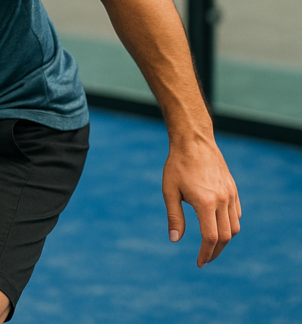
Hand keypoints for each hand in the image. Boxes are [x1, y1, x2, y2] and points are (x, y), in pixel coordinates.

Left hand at [162, 137, 241, 266]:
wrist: (194, 142)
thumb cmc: (177, 166)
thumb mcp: (169, 191)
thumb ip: (174, 217)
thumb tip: (174, 240)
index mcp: (205, 203)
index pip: (210, 238)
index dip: (206, 254)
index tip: (199, 263)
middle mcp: (222, 200)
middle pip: (225, 236)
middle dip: (216, 252)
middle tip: (205, 259)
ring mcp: (230, 195)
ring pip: (234, 227)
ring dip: (224, 240)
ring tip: (211, 246)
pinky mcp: (233, 190)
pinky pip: (236, 214)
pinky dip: (229, 225)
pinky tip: (218, 226)